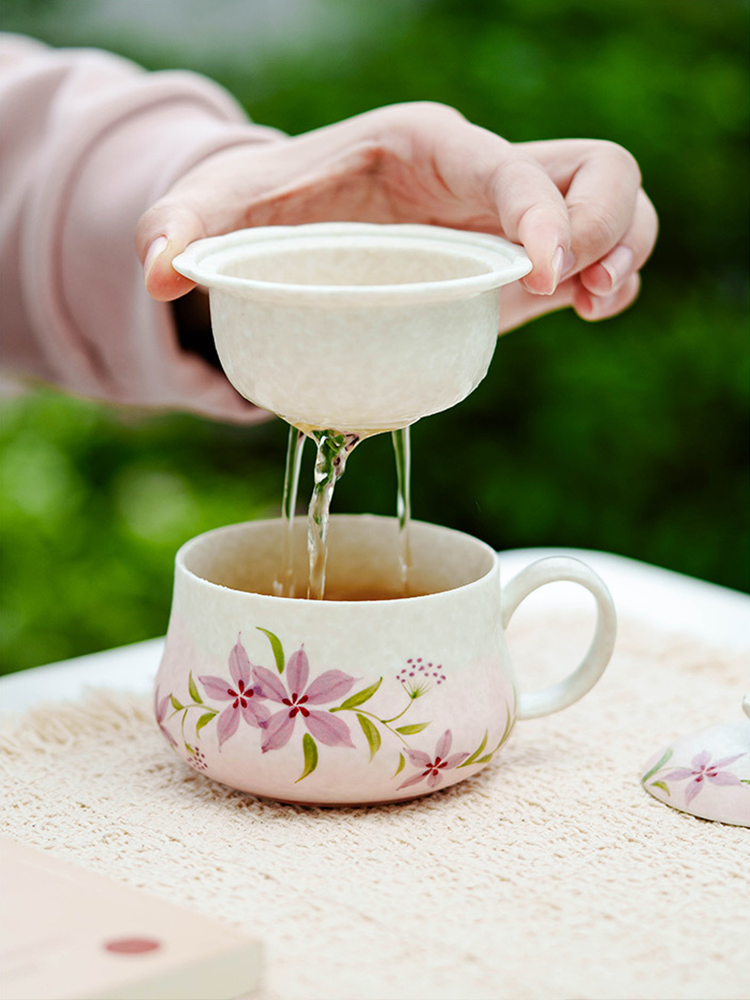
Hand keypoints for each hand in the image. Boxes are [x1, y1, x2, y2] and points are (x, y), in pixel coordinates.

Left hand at [136, 102, 656, 332]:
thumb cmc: (280, 202)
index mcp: (429, 146)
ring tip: (591, 306)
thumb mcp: (232, 204)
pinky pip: (598, 250)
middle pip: (598, 170)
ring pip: (618, 203)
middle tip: (575, 295)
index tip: (535, 280)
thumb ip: (186, 224)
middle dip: (605, 231)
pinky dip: (610, 278)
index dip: (544, 215)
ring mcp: (511, 211)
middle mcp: (483, 172)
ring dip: (624, 254)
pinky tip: (586, 310)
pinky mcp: (521, 252)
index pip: (513, 167)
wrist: (308, 215)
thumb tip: (158, 272)